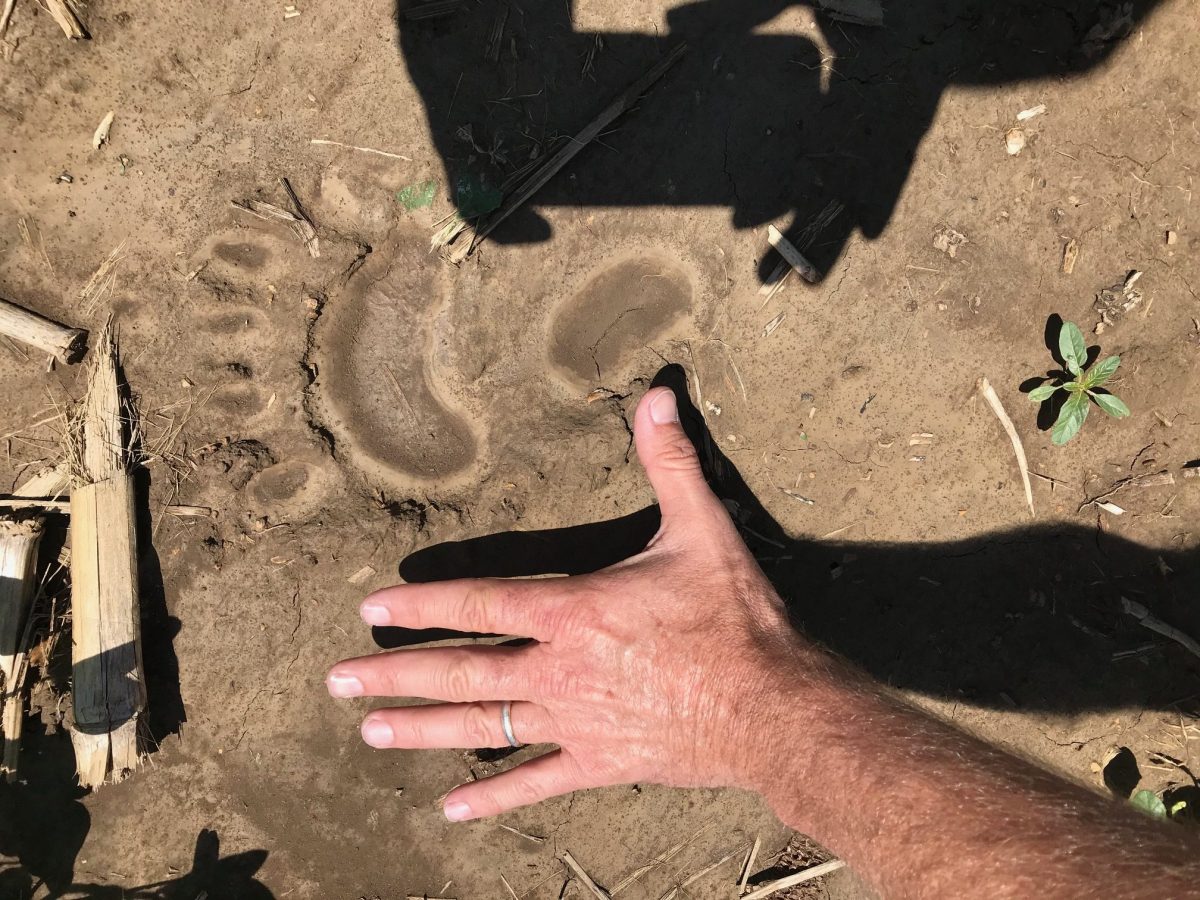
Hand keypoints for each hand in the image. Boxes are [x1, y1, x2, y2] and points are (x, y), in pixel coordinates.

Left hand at [326, 387, 809, 820]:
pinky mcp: (598, 762)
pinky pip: (533, 779)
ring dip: (421, 727)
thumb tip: (656, 394)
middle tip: (337, 682)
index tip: (370, 608)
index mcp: (573, 610)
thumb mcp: (703, 529)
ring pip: (481, 726)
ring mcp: (573, 721)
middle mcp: (558, 669)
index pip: (479, 603)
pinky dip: (492, 794)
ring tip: (369, 732)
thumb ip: (670, 462)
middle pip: (460, 670)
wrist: (774, 709)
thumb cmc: (735, 619)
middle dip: (394, 674)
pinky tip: (450, 808)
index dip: (421, 604)